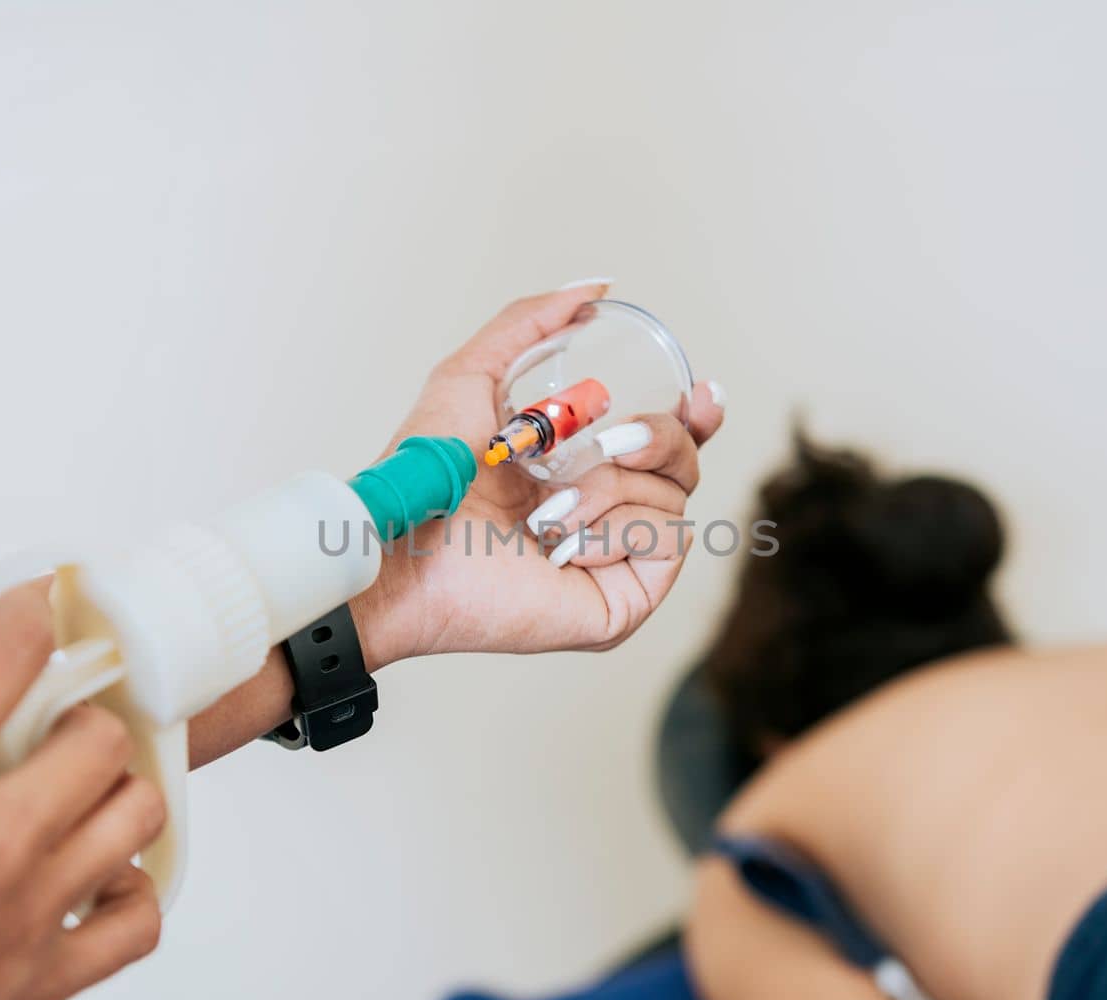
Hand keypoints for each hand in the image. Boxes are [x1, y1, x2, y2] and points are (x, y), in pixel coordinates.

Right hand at [0, 588, 165, 999]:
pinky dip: (131, 896)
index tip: (31, 610)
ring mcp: (20, 915)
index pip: (1, 659)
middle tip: (52, 725)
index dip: (25, 615)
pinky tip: (99, 882)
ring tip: (80, 792)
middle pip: (96, 738)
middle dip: (78, 718)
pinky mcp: (37, 985)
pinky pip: (135, 926)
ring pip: (133, 817)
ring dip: (113, 793)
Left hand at [354, 283, 725, 666]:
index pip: (667, 443)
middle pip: (687, 464)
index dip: (697, 417)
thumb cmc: (425, 478)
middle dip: (660, 438)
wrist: (403, 551)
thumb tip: (593, 289)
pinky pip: (665, 544)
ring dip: (608, 489)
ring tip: (545, 510)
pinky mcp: (623, 603)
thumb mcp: (470, 376)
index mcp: (582, 470)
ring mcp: (616, 562)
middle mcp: (608, 517)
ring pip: (675, 500)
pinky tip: (562, 545)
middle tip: (608, 441)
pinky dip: (614, 531)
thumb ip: (528, 323)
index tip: (703, 391)